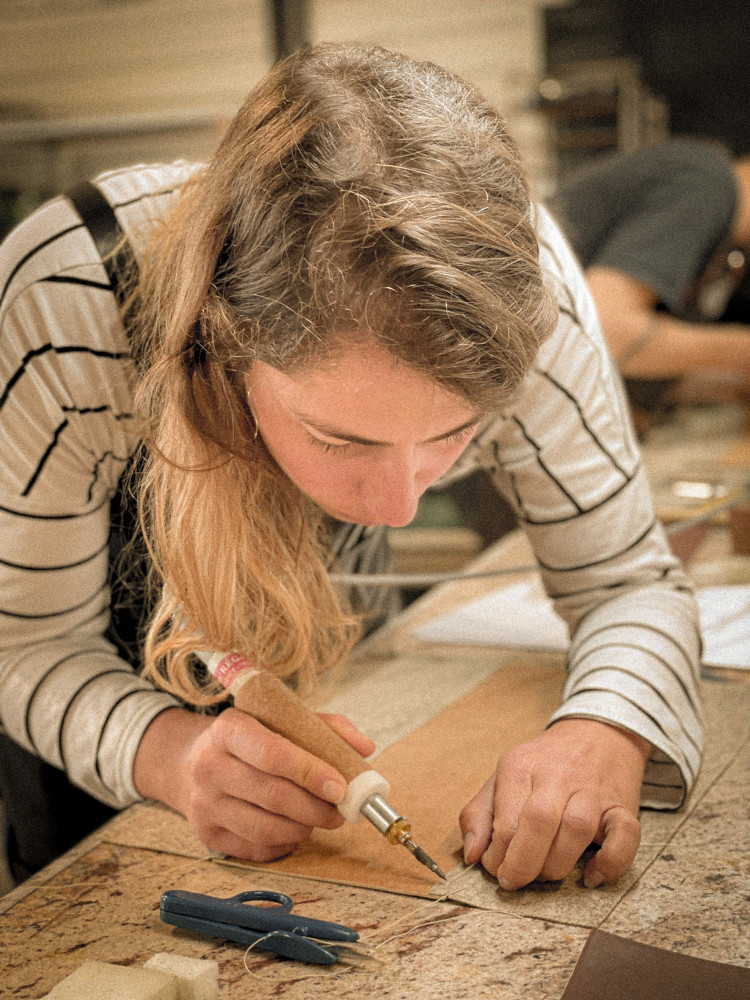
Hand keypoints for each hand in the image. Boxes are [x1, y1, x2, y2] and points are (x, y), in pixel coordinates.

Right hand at [134, 707, 374, 860]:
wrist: (192, 761)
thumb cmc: (249, 739)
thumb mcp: (280, 720)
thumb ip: (324, 728)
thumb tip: (364, 748)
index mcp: (228, 729)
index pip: (271, 753)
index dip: (309, 772)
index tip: (340, 786)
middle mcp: (209, 766)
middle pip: (272, 795)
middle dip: (315, 807)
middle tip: (341, 811)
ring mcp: (204, 803)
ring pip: (265, 827)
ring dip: (303, 827)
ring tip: (321, 819)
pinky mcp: (206, 833)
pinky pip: (256, 847)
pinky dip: (285, 842)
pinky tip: (295, 829)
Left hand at [459, 719, 650, 889]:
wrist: (597, 733)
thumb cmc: (544, 764)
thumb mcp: (503, 776)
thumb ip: (479, 814)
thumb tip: (472, 855)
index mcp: (521, 767)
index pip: (506, 820)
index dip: (497, 857)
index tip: (497, 868)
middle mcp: (557, 776)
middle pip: (539, 821)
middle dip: (523, 863)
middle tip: (515, 880)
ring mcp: (593, 790)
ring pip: (577, 829)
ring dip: (557, 864)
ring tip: (546, 872)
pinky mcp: (622, 806)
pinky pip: (625, 836)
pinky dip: (611, 862)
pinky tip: (591, 875)